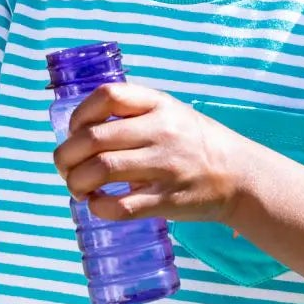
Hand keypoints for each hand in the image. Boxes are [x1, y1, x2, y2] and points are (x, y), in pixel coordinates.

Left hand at [53, 83, 246, 224]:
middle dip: (66, 155)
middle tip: (64, 167)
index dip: (79, 114)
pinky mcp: (167, 200)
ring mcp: (164, 166)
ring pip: (101, 170)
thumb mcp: (168, 111)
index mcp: (158, 103)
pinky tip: (95, 205)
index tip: (73, 131)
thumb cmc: (192, 140)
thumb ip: (130, 111)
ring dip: (76, 182)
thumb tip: (77, 129)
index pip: (106, 96)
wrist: (239, 175)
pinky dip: (98, 207)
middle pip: (93, 138)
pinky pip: (121, 206)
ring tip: (76, 187)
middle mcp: (160, 131)